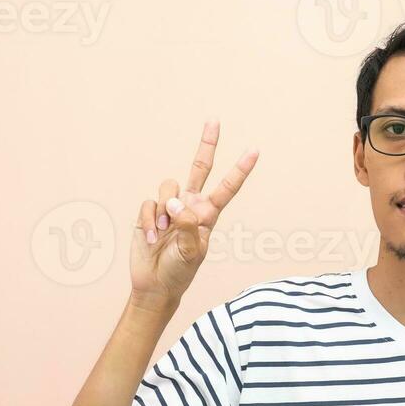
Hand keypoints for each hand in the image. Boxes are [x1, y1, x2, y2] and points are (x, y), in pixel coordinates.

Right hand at [130, 120, 258, 308]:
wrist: (155, 284)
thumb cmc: (180, 272)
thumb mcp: (191, 252)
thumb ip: (187, 226)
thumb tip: (176, 203)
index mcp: (208, 215)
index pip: (227, 188)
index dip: (240, 169)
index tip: (255, 150)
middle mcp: (191, 205)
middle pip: (200, 168)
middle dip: (207, 144)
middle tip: (214, 120)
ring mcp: (170, 207)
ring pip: (168, 186)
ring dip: (164, 210)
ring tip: (163, 234)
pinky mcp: (150, 212)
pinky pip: (149, 204)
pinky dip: (150, 221)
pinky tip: (152, 238)